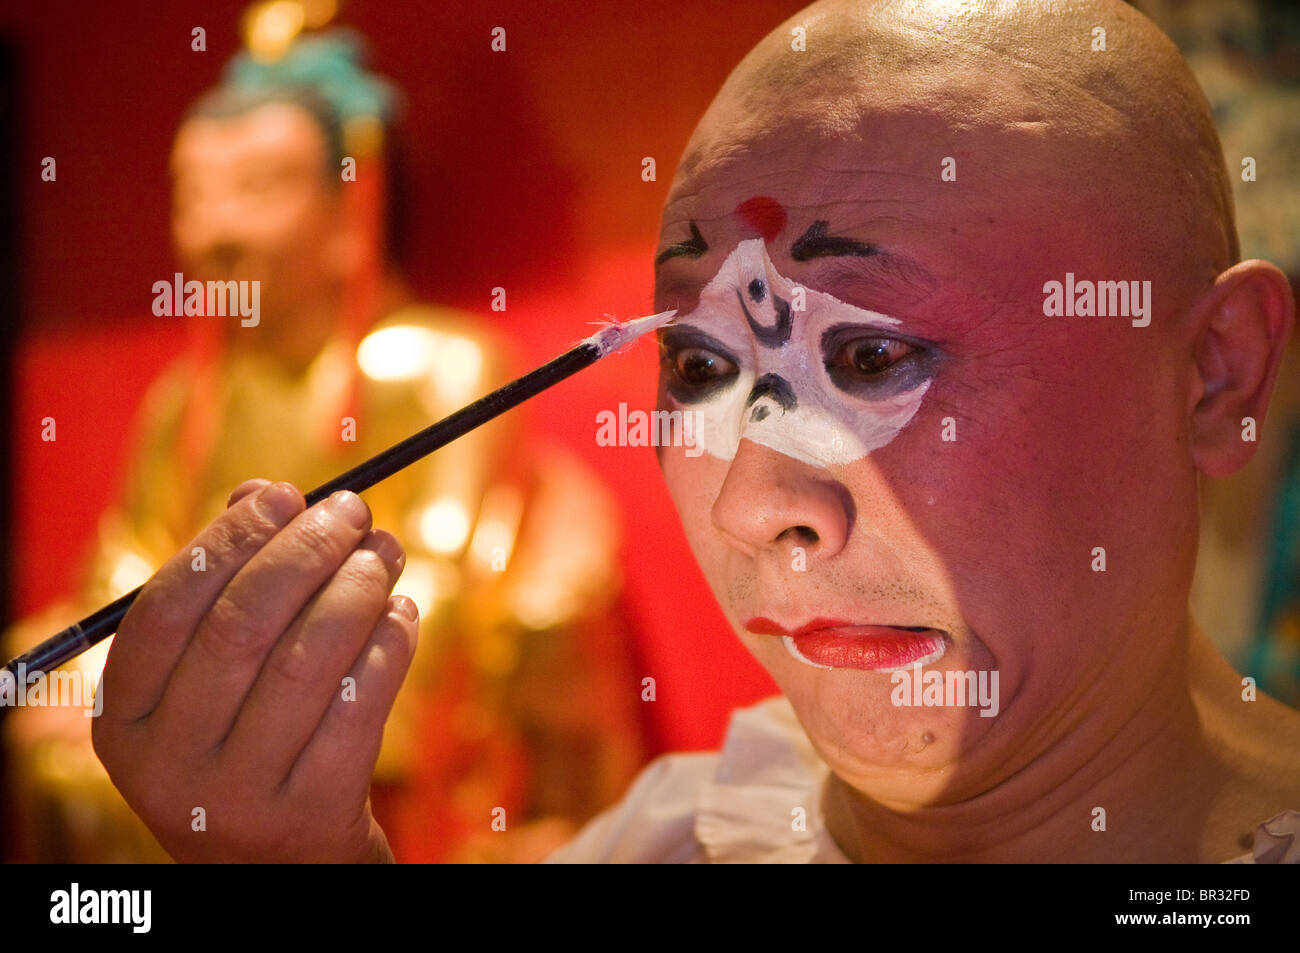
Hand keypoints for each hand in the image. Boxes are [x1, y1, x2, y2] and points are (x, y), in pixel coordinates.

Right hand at [92, 479, 417, 861]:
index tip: (285, 493)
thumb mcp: (206, 674)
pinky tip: (401, 612)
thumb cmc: (244, 731)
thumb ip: (225, 581)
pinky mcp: (312, 811)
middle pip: (243, 626)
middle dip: (309, 550)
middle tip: (354, 511)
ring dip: (358, 588)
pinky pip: (361, 704)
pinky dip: (390, 644)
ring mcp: (240, 794)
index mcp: (124, 717)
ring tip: (386, 552)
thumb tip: (263, 494)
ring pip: (309, 660)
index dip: (230, 539)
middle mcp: (170, 761)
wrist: (278, 856)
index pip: (167, 607)